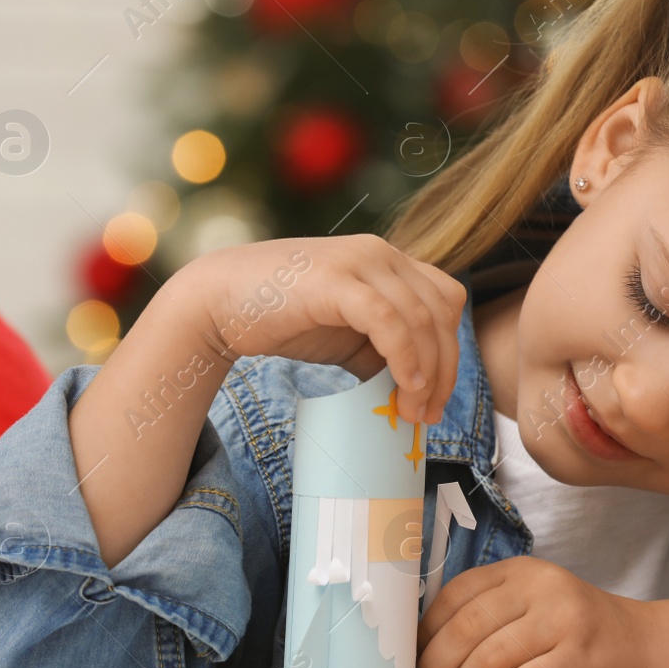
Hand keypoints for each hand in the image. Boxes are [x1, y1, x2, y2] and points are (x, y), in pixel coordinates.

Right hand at [178, 233, 465, 424]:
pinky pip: (389, 320)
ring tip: (412, 411)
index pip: (445, 301)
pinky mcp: (336, 280)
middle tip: (428, 414)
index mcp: (388, 260)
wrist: (217, 302)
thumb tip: (418, 388)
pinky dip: (405, 356)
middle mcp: (380, 253)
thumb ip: (384, 350)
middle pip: (442, 311)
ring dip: (426, 372)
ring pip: (421, 318)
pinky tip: (405, 386)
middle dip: (445, 368)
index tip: (436, 398)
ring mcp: (360, 261)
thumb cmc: (283, 318)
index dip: (451, 351)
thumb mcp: (348, 335)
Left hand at [416, 557, 652, 667]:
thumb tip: (423, 647)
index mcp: (524, 571)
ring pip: (485, 659)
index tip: (416, 657)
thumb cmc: (578, 636)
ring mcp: (562, 621)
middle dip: (436, 666)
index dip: (426, 631)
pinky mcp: (577, 659)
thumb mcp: (534, 605)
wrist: (645, 650)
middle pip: (465, 628)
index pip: (455, 594)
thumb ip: (490, 613)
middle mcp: (542, 588)